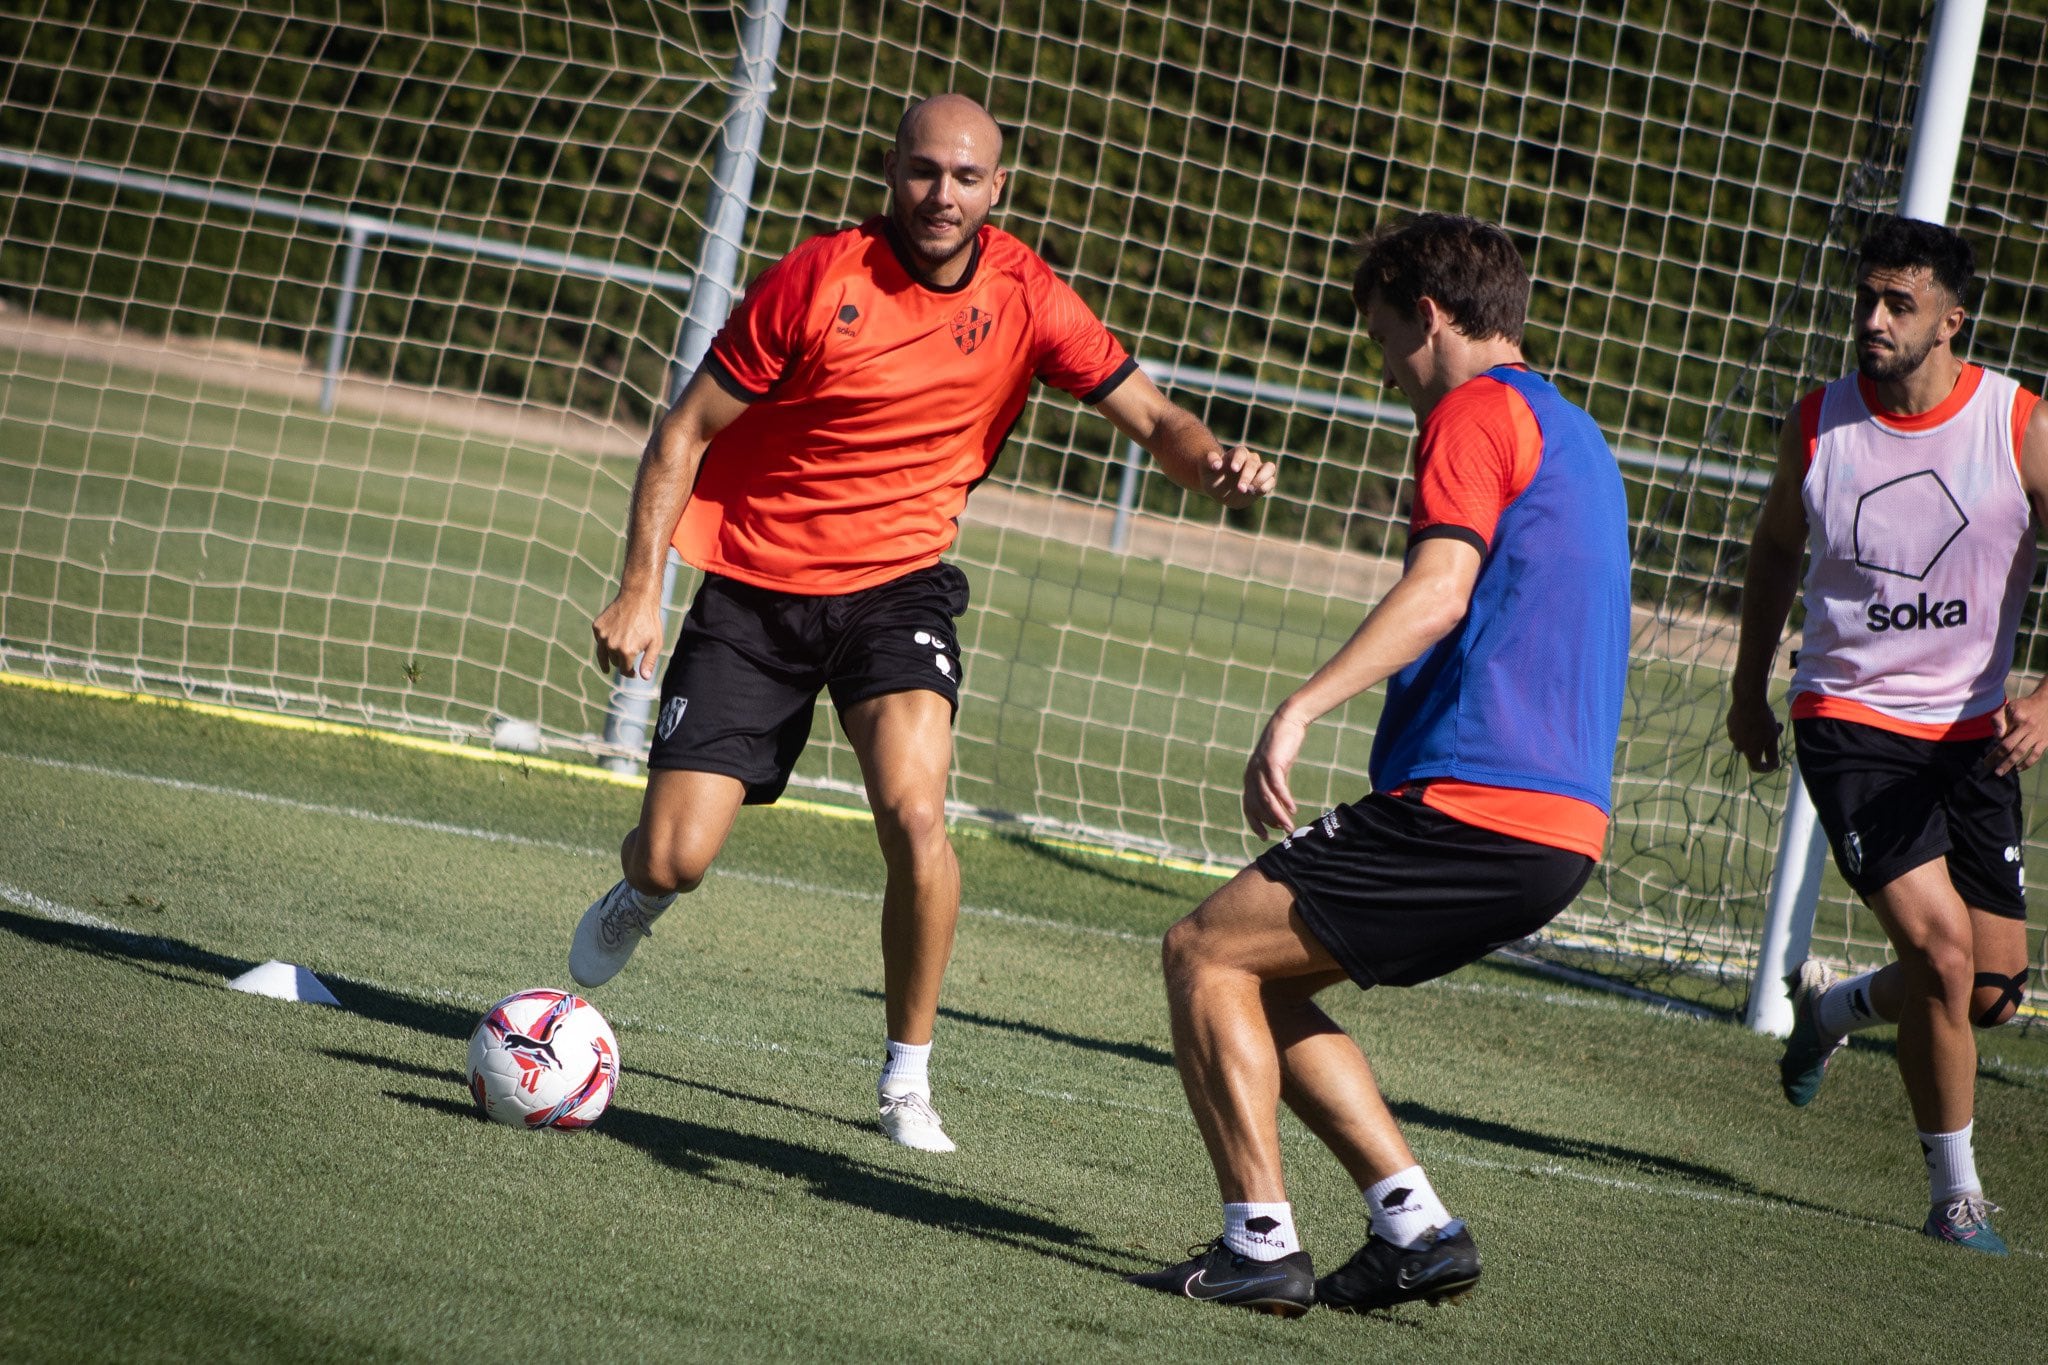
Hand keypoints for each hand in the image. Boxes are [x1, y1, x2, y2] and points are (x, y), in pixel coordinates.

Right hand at [591, 591, 663, 679]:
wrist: (638, 598)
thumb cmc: (649, 621)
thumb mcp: (655, 643)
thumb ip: (649, 662)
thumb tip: (644, 677)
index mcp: (626, 652)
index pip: (624, 670)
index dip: (629, 673)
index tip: (633, 674)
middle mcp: (611, 645)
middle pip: (614, 662)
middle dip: (621, 662)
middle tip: (627, 660)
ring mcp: (602, 636)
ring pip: (603, 653)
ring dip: (610, 656)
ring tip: (612, 661)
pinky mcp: (597, 627)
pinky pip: (599, 640)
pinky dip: (604, 642)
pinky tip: (611, 640)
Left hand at [1203, 445, 1277, 508]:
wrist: (1220, 490)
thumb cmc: (1212, 477)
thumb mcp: (1205, 469)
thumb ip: (1209, 462)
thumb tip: (1217, 464)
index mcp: (1237, 454)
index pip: (1241, 452)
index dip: (1238, 460)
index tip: (1233, 469)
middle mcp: (1251, 460)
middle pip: (1253, 463)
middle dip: (1247, 476)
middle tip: (1240, 489)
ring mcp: (1259, 470)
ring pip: (1269, 468)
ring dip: (1262, 478)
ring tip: (1250, 489)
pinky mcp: (1264, 482)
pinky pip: (1271, 481)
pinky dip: (1266, 486)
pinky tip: (1256, 492)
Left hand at [1243, 710, 1307, 836]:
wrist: (1287, 722)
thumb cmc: (1283, 747)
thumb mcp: (1277, 769)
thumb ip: (1275, 786)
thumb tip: (1280, 805)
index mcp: (1250, 778)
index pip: (1249, 807)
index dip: (1255, 823)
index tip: (1264, 837)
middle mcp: (1251, 775)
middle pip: (1257, 806)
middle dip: (1270, 822)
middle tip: (1284, 831)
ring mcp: (1260, 769)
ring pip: (1266, 799)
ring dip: (1277, 816)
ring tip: (1289, 827)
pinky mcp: (1271, 762)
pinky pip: (1276, 786)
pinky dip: (1284, 799)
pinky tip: (1292, 809)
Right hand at [1726, 690, 1782, 772]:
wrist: (1748, 700)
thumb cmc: (1763, 720)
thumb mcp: (1772, 738)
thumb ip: (1773, 754)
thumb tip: (1775, 766)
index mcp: (1750, 751)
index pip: (1756, 767)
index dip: (1765, 768)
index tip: (1773, 764)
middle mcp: (1739, 746)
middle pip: (1753, 751)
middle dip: (1765, 743)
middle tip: (1776, 729)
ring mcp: (1733, 735)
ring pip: (1747, 739)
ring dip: (1757, 734)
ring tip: (1767, 720)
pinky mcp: (1730, 724)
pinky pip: (1740, 729)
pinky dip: (1749, 726)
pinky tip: (1755, 714)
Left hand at [1989, 691, 2047, 775]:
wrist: (2047, 703)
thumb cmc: (2023, 707)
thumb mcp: (2008, 707)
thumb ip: (1999, 720)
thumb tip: (1997, 736)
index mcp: (2018, 718)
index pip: (2003, 736)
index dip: (1995, 747)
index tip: (1987, 758)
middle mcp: (2028, 727)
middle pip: (2010, 746)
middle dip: (1999, 758)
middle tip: (1989, 767)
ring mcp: (2038, 734)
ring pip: (2022, 752)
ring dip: (2011, 763)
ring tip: (2000, 772)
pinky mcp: (2045, 740)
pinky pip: (2036, 754)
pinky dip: (2028, 763)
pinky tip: (2019, 769)